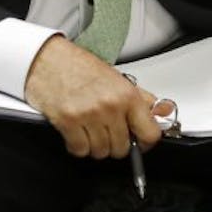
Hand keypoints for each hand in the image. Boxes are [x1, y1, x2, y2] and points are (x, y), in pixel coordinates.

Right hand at [23, 35, 162, 159]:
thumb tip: (162, 112)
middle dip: (115, 144)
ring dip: (95, 146)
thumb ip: (142, 99)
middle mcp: (110, 106)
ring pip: (101, 152)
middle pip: (122, 148)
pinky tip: (77, 132)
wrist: (49, 60)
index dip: (144, 142)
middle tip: (108, 131)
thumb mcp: (118, 78)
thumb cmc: (81, 67)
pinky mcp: (68, 122)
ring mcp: (89, 115)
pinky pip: (80, 150)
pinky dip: (78, 146)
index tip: (138, 142)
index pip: (150, 133)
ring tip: (91, 129)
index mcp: (127, 95)